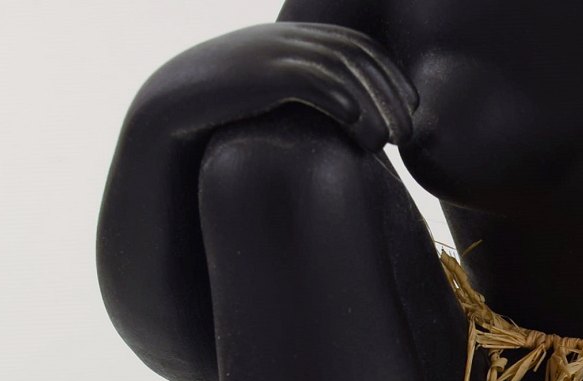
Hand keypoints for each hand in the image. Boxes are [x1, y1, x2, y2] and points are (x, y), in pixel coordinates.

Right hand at [131, 23, 415, 152]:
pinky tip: (356, 127)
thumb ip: (306, 96)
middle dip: (390, 93)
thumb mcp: (270, 97)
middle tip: (409, 134)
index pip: (358, 45)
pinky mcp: (260, 73)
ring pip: (341, 68)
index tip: (412, 110)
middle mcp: (287, 37)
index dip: (391, 75)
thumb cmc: (223, 113)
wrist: (169, 108)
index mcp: (293, 38)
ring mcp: (273, 50)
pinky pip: (311, 79)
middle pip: (357, 54)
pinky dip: (340, 100)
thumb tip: (348, 124)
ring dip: (373, 104)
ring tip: (387, 141)